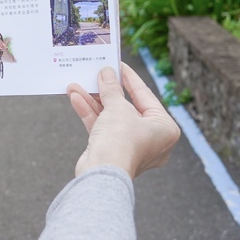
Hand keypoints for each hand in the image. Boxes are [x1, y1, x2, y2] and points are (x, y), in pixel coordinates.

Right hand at [66, 64, 180, 179]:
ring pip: (111, 117)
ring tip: (76, 84)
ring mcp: (130, 146)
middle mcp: (151, 139)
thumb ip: (112, 89)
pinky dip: (89, 113)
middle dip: (107, 90)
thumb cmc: (121, 140)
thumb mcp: (118, 108)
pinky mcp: (112, 152)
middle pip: (126, 107)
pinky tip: (75, 97)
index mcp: (164, 128)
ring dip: (93, 100)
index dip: (130, 78)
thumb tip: (106, 73)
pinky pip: (102, 127)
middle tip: (96, 73)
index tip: (117, 64)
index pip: (146, 96)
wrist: (102, 174)